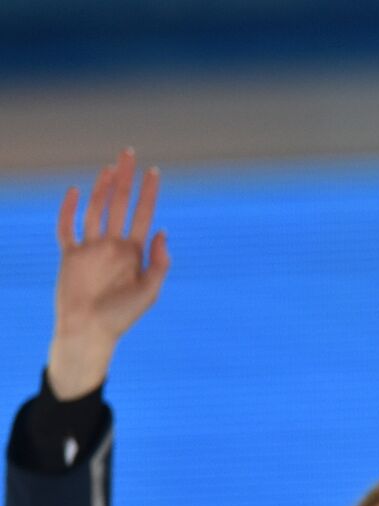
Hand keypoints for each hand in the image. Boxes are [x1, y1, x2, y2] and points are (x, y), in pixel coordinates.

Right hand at [48, 148, 169, 399]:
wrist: (90, 331)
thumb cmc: (122, 316)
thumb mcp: (150, 291)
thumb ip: (159, 262)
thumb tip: (163, 231)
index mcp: (134, 252)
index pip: (144, 215)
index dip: (150, 193)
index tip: (155, 171)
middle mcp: (113, 246)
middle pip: (120, 204)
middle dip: (125, 180)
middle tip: (128, 153)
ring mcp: (91, 249)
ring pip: (95, 210)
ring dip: (101, 188)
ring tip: (109, 168)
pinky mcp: (70, 256)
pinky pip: (67, 228)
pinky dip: (68, 210)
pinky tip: (74, 190)